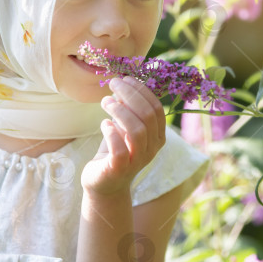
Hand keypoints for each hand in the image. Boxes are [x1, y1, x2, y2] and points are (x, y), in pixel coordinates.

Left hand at [81, 76, 166, 198]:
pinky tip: (104, 124)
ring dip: (119, 110)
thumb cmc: (115, 151)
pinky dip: (111, 132)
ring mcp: (137, 161)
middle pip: (147, 116)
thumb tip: (123, 84)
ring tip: (105, 101)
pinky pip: (119, 149)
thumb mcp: (124, 127)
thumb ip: (128, 109)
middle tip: (112, 83)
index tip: (126, 78)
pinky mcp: (119, 170)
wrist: (104, 183)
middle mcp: (152, 149)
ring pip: (136, 131)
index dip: (141, 90)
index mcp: (158, 137)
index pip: (156, 108)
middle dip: (129, 94)